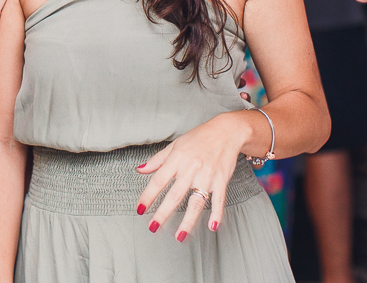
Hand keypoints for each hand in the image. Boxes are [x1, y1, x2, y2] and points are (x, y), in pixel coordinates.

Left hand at [134, 111, 247, 240]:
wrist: (226, 131)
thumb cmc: (199, 138)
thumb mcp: (175, 145)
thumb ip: (157, 160)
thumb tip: (140, 170)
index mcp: (177, 159)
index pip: (158, 180)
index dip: (148, 196)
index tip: (140, 209)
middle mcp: (191, 168)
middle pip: (175, 194)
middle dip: (163, 213)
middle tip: (153, 227)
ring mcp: (207, 175)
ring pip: (196, 201)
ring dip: (188, 220)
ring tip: (179, 236)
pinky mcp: (222, 180)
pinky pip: (219, 199)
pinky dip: (216, 213)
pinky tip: (212, 226)